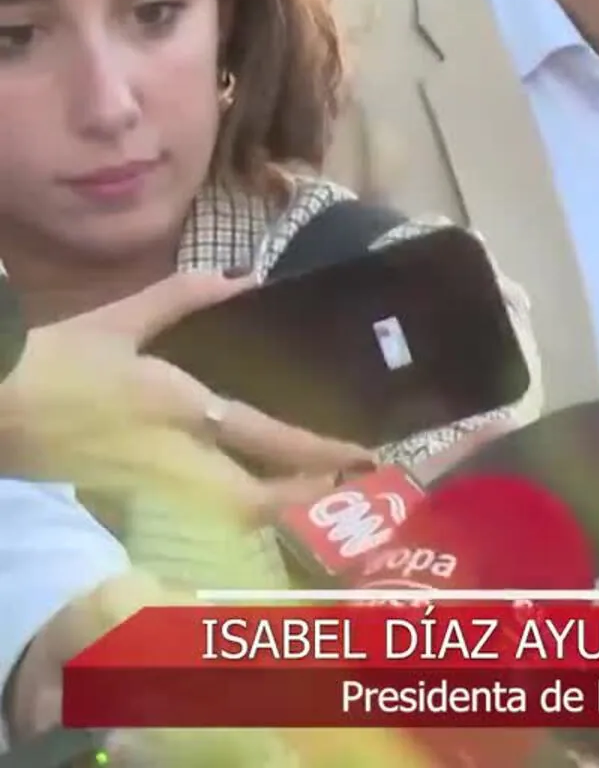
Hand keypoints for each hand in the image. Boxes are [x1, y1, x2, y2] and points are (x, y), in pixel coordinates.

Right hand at [0, 272, 370, 518]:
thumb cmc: (50, 359)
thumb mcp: (118, 318)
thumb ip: (185, 295)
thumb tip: (245, 276)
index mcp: (177, 405)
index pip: (264, 435)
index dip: (316, 451)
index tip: (359, 455)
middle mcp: (169, 454)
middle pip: (249, 502)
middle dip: (296, 498)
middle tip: (334, 482)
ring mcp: (144, 482)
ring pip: (222, 511)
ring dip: (266, 502)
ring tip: (300, 480)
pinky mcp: (120, 493)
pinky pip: (192, 505)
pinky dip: (226, 498)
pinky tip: (241, 477)